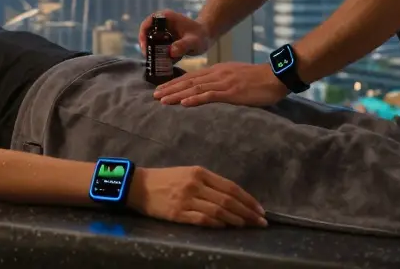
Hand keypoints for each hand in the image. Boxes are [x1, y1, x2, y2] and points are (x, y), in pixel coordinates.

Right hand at [129, 166, 266, 227]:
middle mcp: (195, 184)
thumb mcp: (188, 174)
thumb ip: (209, 184)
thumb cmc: (166, 180)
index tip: (260, 209)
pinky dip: (217, 224)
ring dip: (236, 219)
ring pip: (218, 210)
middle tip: (261, 221)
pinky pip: (203, 219)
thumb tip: (232, 198)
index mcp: (200, 172)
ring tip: (247, 225)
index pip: (230, 187)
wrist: (139, 186)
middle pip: (228, 199)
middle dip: (248, 211)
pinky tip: (226, 227)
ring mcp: (187, 199)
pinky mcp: (178, 213)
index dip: (247, 199)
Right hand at [138, 10, 215, 58]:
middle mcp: (162, 23)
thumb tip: (171, 52)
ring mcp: (162, 32)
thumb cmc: (201, 36)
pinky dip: (160, 56)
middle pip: (147, 34)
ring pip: (151, 42)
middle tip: (150, 58)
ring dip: (153, 53)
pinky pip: (157, 48)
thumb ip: (184, 45)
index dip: (143, 34)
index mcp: (166, 17)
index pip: (148, 22)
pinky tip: (171, 61)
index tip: (145, 46)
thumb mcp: (194, 41)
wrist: (206, 37)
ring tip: (162, 62)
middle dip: (147, 47)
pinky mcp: (164, 40)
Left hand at [153, 62, 288, 107]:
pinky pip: (210, 95)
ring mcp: (223, 83)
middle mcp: (217, 74)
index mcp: (217, 71)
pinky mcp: (231, 92)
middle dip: (170, 89)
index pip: (191, 77)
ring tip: (163, 100)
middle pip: (188, 82)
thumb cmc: (258, 79)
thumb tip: (210, 89)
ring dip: (177, 95)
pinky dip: (195, 99)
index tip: (162, 89)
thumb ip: (222, 81)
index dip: (175, 83)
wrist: (275, 76)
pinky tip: (184, 103)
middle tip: (154, 96)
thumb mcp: (235, 76)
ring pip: (195, 88)